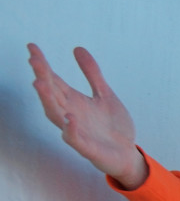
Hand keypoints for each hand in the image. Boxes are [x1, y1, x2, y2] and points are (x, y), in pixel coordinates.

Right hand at [27, 43, 147, 188]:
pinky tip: (70, 118)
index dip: (43, 65)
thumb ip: (92, 74)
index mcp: (73, 101)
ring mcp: (76, 131)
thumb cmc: (113, 126)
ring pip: (56, 115)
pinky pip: (74, 139)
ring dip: (47, 100)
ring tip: (39, 82)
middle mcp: (70, 114)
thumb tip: (77, 47)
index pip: (53, 80)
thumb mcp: (105, 94)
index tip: (32, 46)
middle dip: (42, 77)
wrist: (127, 154)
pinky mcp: (86, 148)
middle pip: (51, 94)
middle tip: (34, 60)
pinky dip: (70, 129)